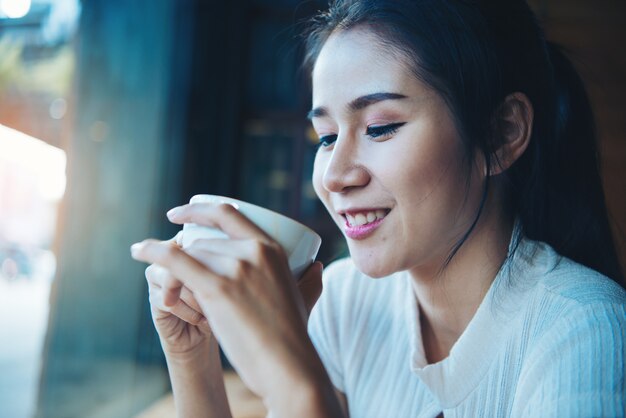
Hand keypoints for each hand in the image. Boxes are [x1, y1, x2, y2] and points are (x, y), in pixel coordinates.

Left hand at [131, 203, 325, 403]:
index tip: (179, 214)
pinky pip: (177, 261)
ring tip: (171, 295)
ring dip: (174, 274)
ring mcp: (236, 267)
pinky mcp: (218, 288)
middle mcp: (253, 251)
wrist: (288, 365)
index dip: (200, 209)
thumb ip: (310, 279)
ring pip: (190, 255)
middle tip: (177, 285)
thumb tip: (317, 266)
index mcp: (271, 248)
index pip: (228, 214)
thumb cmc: (293, 337)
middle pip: (203, 242)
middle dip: (184, 260)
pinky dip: (153, 252)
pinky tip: (138, 251)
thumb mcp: (304, 297)